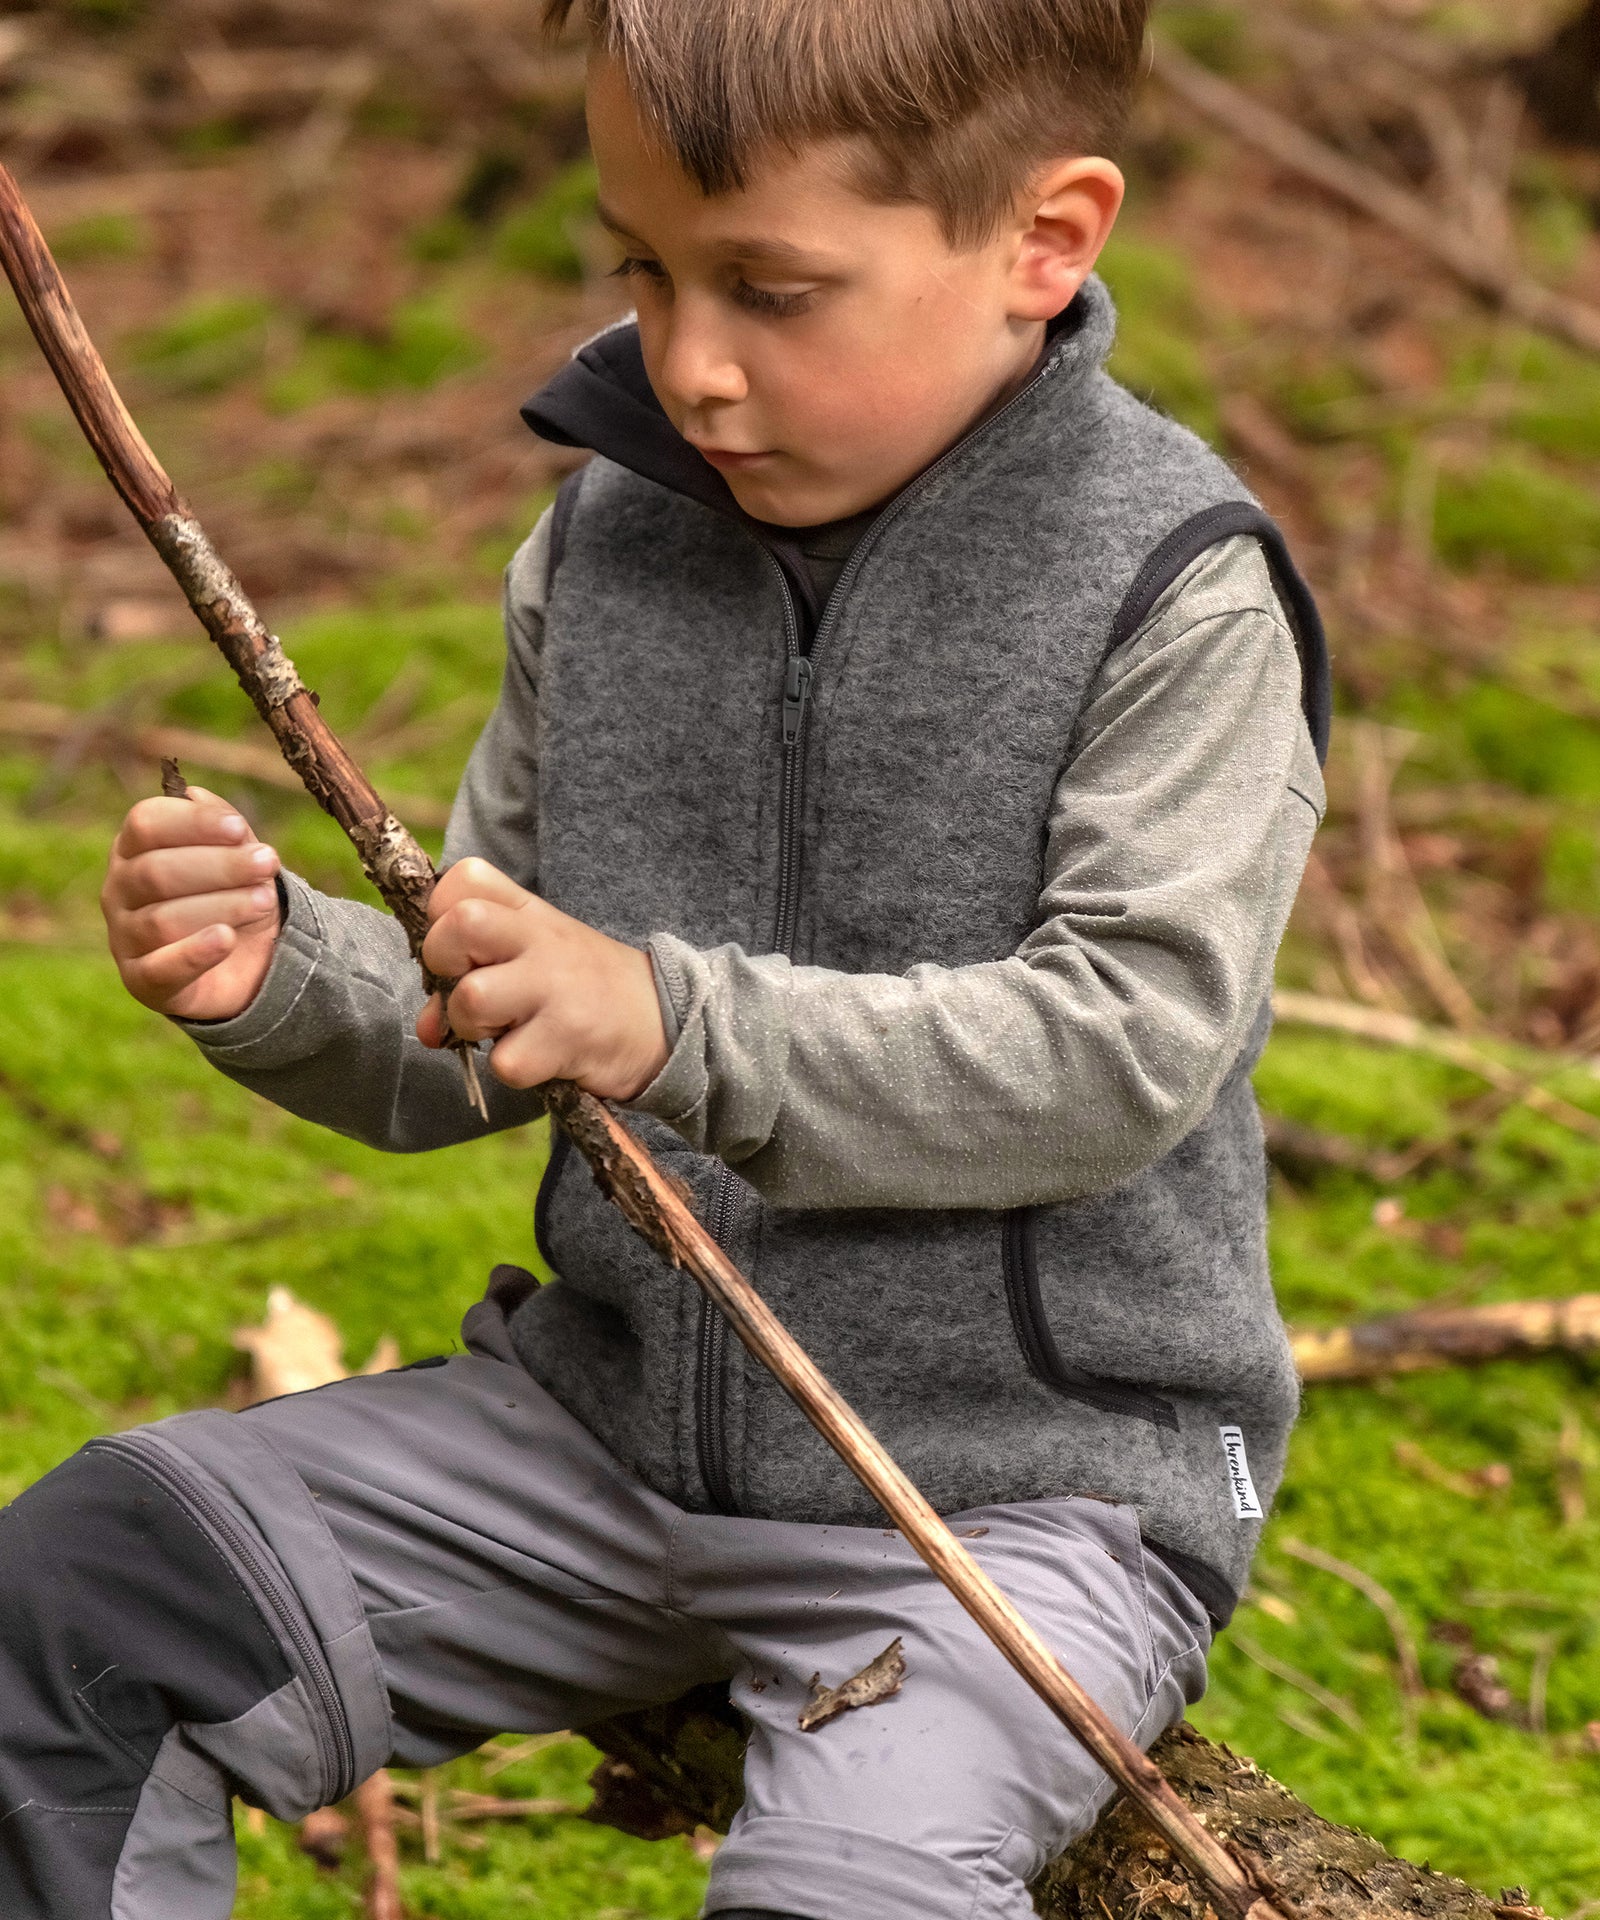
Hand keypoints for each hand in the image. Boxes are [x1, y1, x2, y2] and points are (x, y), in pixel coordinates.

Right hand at [102, 787, 281, 1019]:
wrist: (244, 960)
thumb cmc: (231, 893)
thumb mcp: (234, 854)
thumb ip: (220, 825)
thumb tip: (197, 797)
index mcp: (133, 848)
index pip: (145, 823)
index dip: (193, 822)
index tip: (240, 829)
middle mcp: (119, 889)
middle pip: (157, 871)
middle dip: (220, 866)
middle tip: (268, 863)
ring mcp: (124, 936)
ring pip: (163, 919)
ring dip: (222, 906)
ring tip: (265, 902)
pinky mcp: (142, 980)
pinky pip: (161, 968)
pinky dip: (194, 954)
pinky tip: (225, 939)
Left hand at [417, 858, 669, 1101]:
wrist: (667, 1021)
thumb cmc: (585, 988)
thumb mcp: (537, 957)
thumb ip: (474, 974)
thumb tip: (429, 1028)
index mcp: (530, 912)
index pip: (462, 880)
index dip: (441, 914)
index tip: (463, 949)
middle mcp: (542, 940)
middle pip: (459, 927)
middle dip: (442, 965)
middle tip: (471, 989)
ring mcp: (556, 987)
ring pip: (472, 998)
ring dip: (471, 1026)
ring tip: (503, 1031)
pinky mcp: (569, 1037)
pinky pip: (506, 1062)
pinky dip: (513, 1069)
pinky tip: (539, 1059)